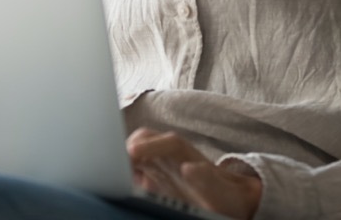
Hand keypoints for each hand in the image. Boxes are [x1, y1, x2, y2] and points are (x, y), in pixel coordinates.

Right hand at [126, 127, 261, 219]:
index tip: (131, 152)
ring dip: (123, 158)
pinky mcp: (153, 173)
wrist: (227, 199)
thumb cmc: (223, 195)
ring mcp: (159, 161)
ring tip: (113, 174)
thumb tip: (189, 167)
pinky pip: (134, 165)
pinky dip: (125, 170)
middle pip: (144, 140)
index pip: (166, 142)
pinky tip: (123, 182)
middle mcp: (170, 152)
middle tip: (115, 166)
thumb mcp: (218, 190)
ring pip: (135, 150)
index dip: (148, 145)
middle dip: (128, 148)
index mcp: (186, 153)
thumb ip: (206, 178)